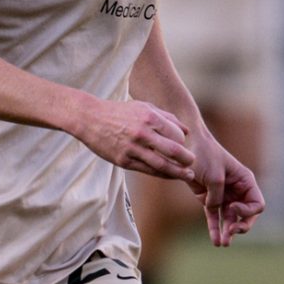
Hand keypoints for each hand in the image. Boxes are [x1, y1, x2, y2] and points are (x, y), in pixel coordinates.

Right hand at [77, 98, 196, 181]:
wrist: (90, 119)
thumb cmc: (119, 112)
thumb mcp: (144, 107)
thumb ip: (167, 117)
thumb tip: (186, 131)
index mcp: (150, 117)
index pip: (177, 134)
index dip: (184, 142)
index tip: (185, 146)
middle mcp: (143, 133)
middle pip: (173, 150)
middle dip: (187, 159)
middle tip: (193, 164)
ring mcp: (133, 148)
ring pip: (162, 165)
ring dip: (178, 172)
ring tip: (188, 176)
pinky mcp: (124, 161)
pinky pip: (148, 170)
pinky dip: (162, 174)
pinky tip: (170, 176)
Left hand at [186, 130, 265, 245]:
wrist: (186, 148)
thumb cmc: (205, 156)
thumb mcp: (215, 177)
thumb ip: (217, 197)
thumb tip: (215, 209)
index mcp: (245, 181)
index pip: (257, 204)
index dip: (247, 212)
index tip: (232, 207)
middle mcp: (237, 190)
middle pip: (246, 215)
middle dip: (241, 226)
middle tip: (232, 232)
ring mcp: (224, 195)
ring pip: (230, 219)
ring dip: (227, 231)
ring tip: (223, 243)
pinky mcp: (209, 199)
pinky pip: (214, 217)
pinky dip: (215, 228)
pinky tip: (216, 241)